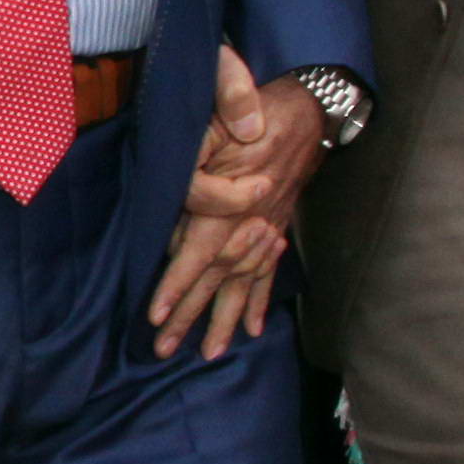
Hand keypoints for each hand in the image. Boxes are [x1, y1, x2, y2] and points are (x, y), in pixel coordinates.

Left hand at [146, 50, 324, 360]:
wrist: (306, 109)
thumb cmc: (256, 111)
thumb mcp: (218, 123)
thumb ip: (199, 167)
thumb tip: (185, 198)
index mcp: (230, 203)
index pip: (198, 251)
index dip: (177, 283)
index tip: (157, 315)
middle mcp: (250, 224)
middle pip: (216, 278)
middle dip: (190, 316)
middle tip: (163, 350)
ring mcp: (266, 229)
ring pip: (243, 283)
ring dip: (224, 319)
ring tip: (210, 354)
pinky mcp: (276, 227)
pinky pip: (269, 271)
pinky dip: (259, 301)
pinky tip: (252, 329)